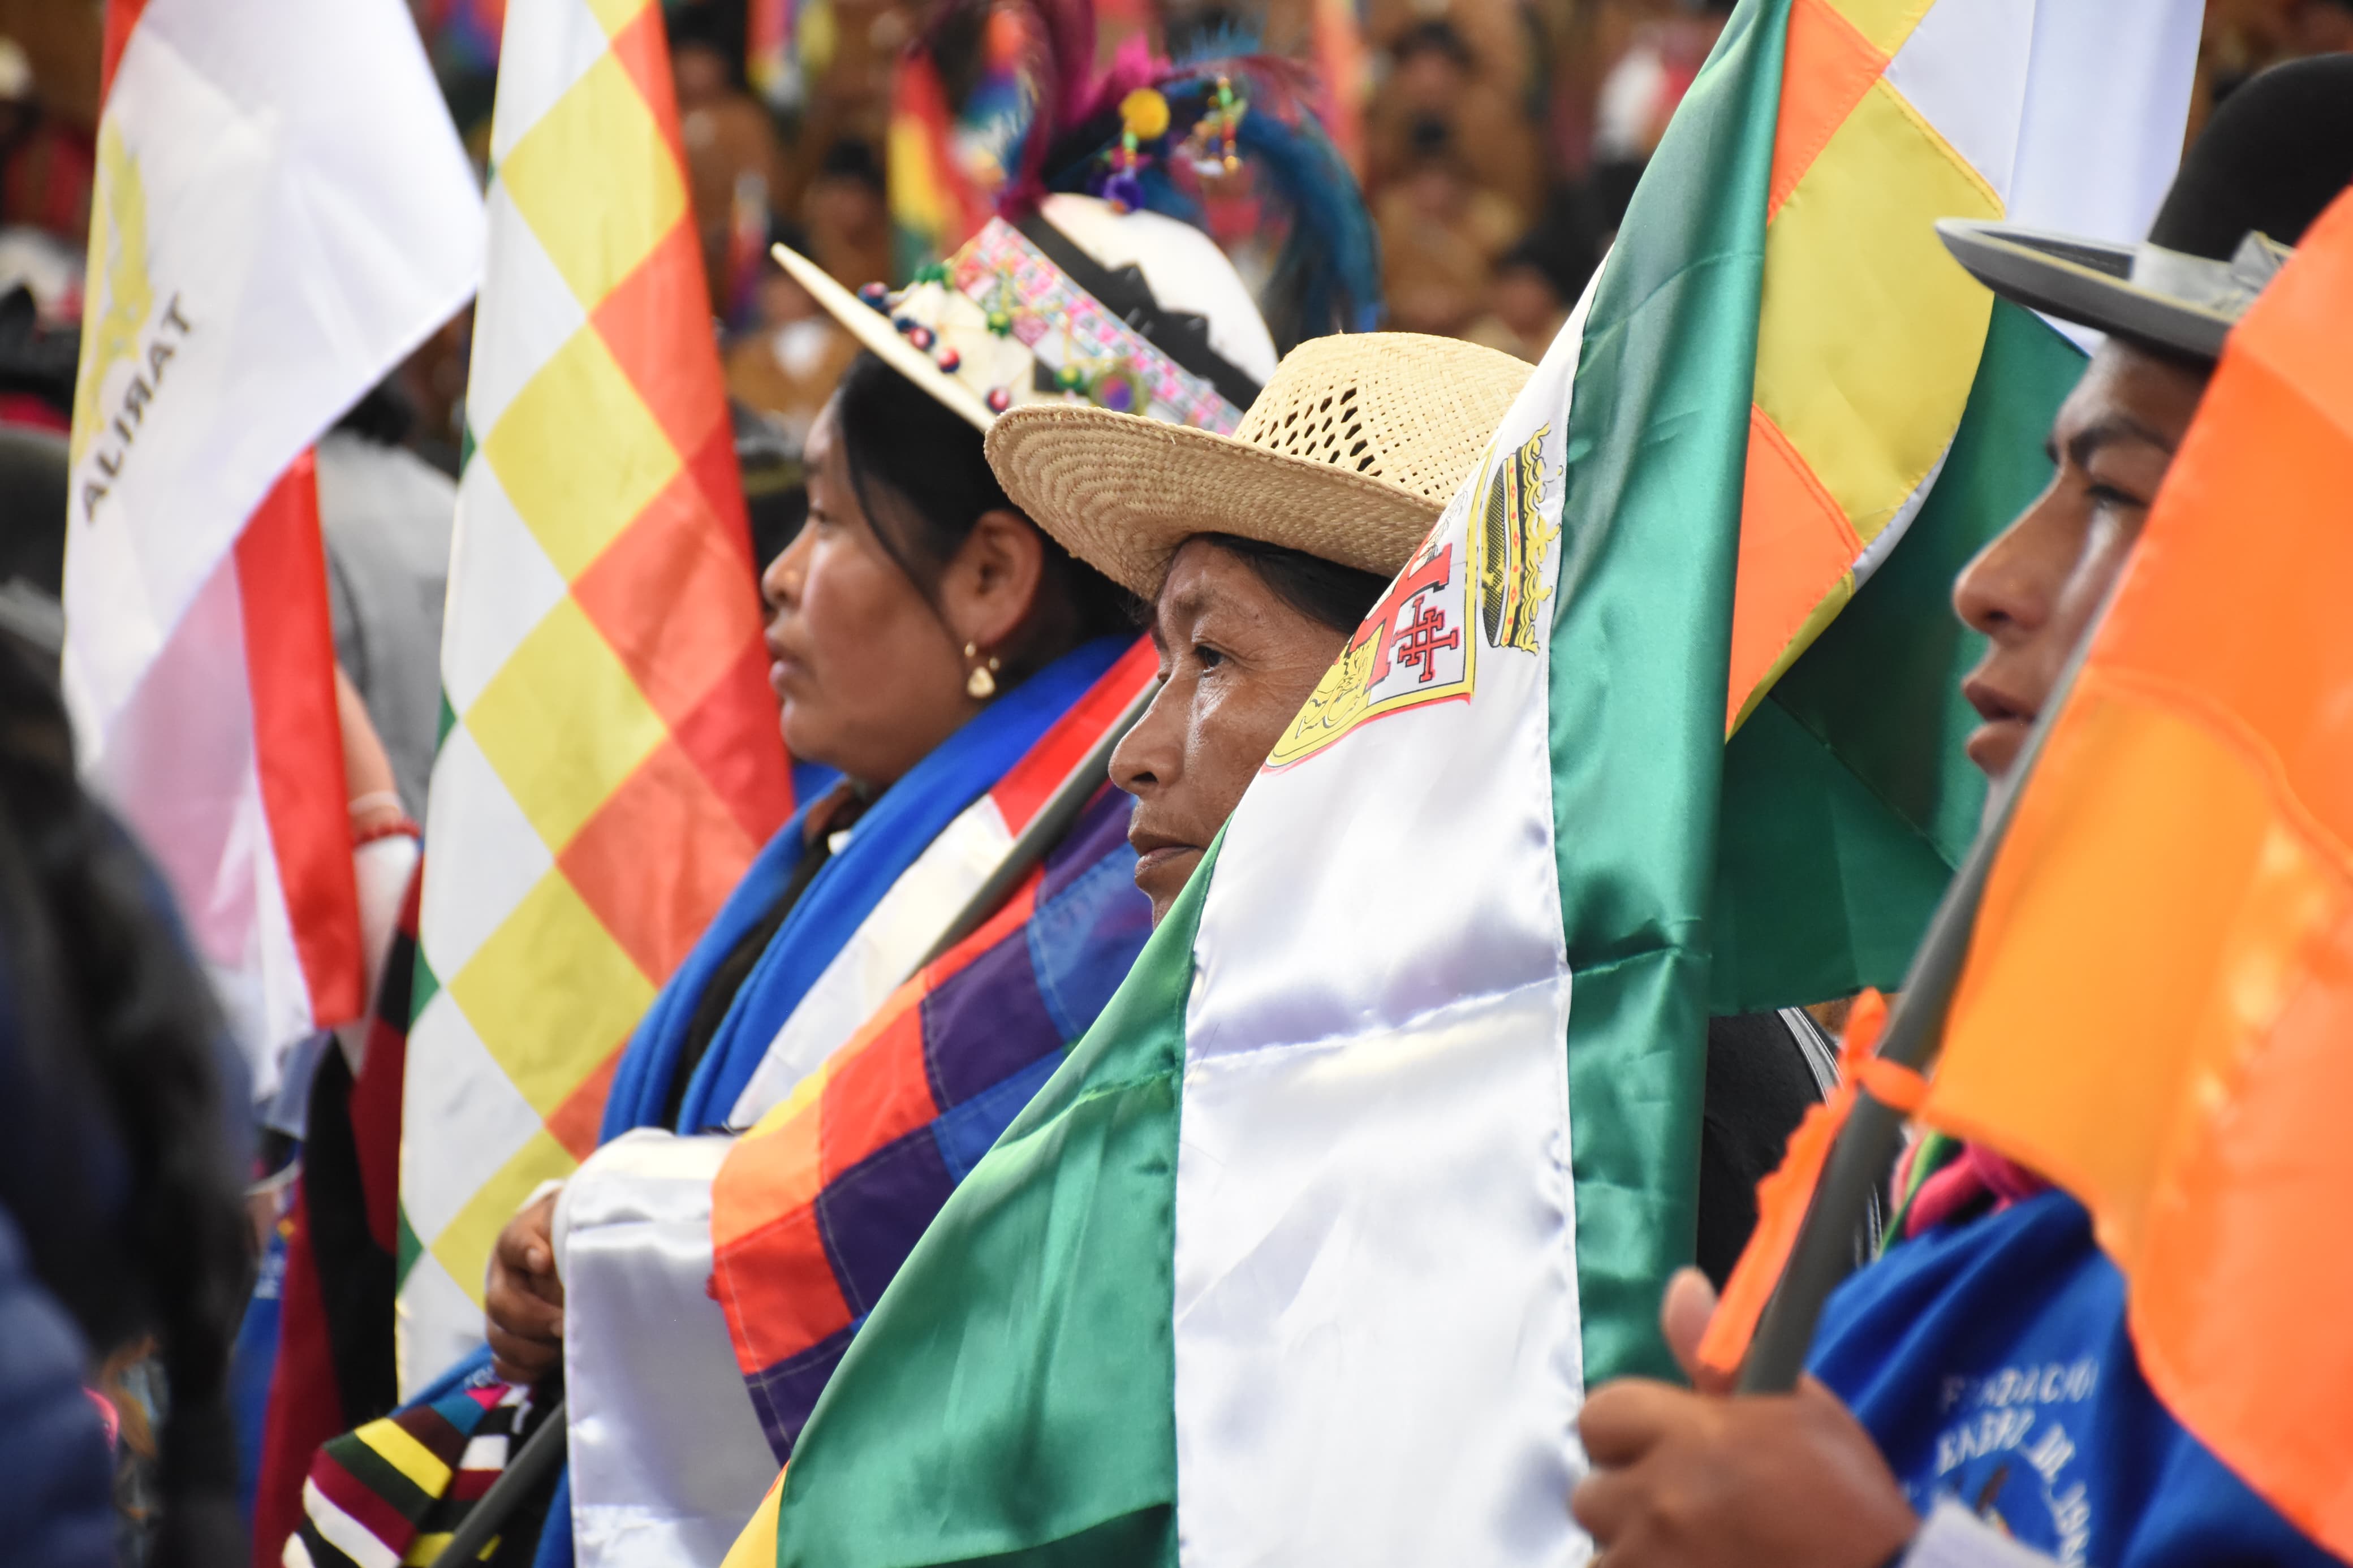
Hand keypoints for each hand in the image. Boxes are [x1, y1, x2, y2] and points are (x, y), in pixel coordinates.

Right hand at [485, 1189, 564, 1386]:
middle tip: (564, 1324)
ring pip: (499, 1339)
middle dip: (535, 1319)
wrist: (561, 1252)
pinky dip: (525, 1370)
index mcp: (517, 1242)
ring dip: (532, 1350)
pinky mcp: (508, 1341)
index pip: (515, 1242)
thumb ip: (583, 1237)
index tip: (544, 1261)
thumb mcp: (577, 1227)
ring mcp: (501, 1313)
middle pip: (502, 1303)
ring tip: (562, 1346)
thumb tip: (602, 1260)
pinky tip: (549, 1365)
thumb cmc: (573, 1239)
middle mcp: (502, 1279)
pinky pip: (503, 1365)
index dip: (527, 1251)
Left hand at [1570, 1269, 1917, 1567]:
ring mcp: (1653, 1560)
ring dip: (1636, 1550)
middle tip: (1684, 1510)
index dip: (1627, 1432)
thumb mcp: (1796, 1407)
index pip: (1600, 1415)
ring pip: (1603, 1549)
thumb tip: (1680, 1287)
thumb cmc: (1843, 1500)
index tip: (1661, 1450)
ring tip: (1694, 1550)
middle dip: (1628, 1498)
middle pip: (1590, 1491)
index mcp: (1690, 1435)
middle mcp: (1659, 1499)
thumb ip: (1716, 1354)